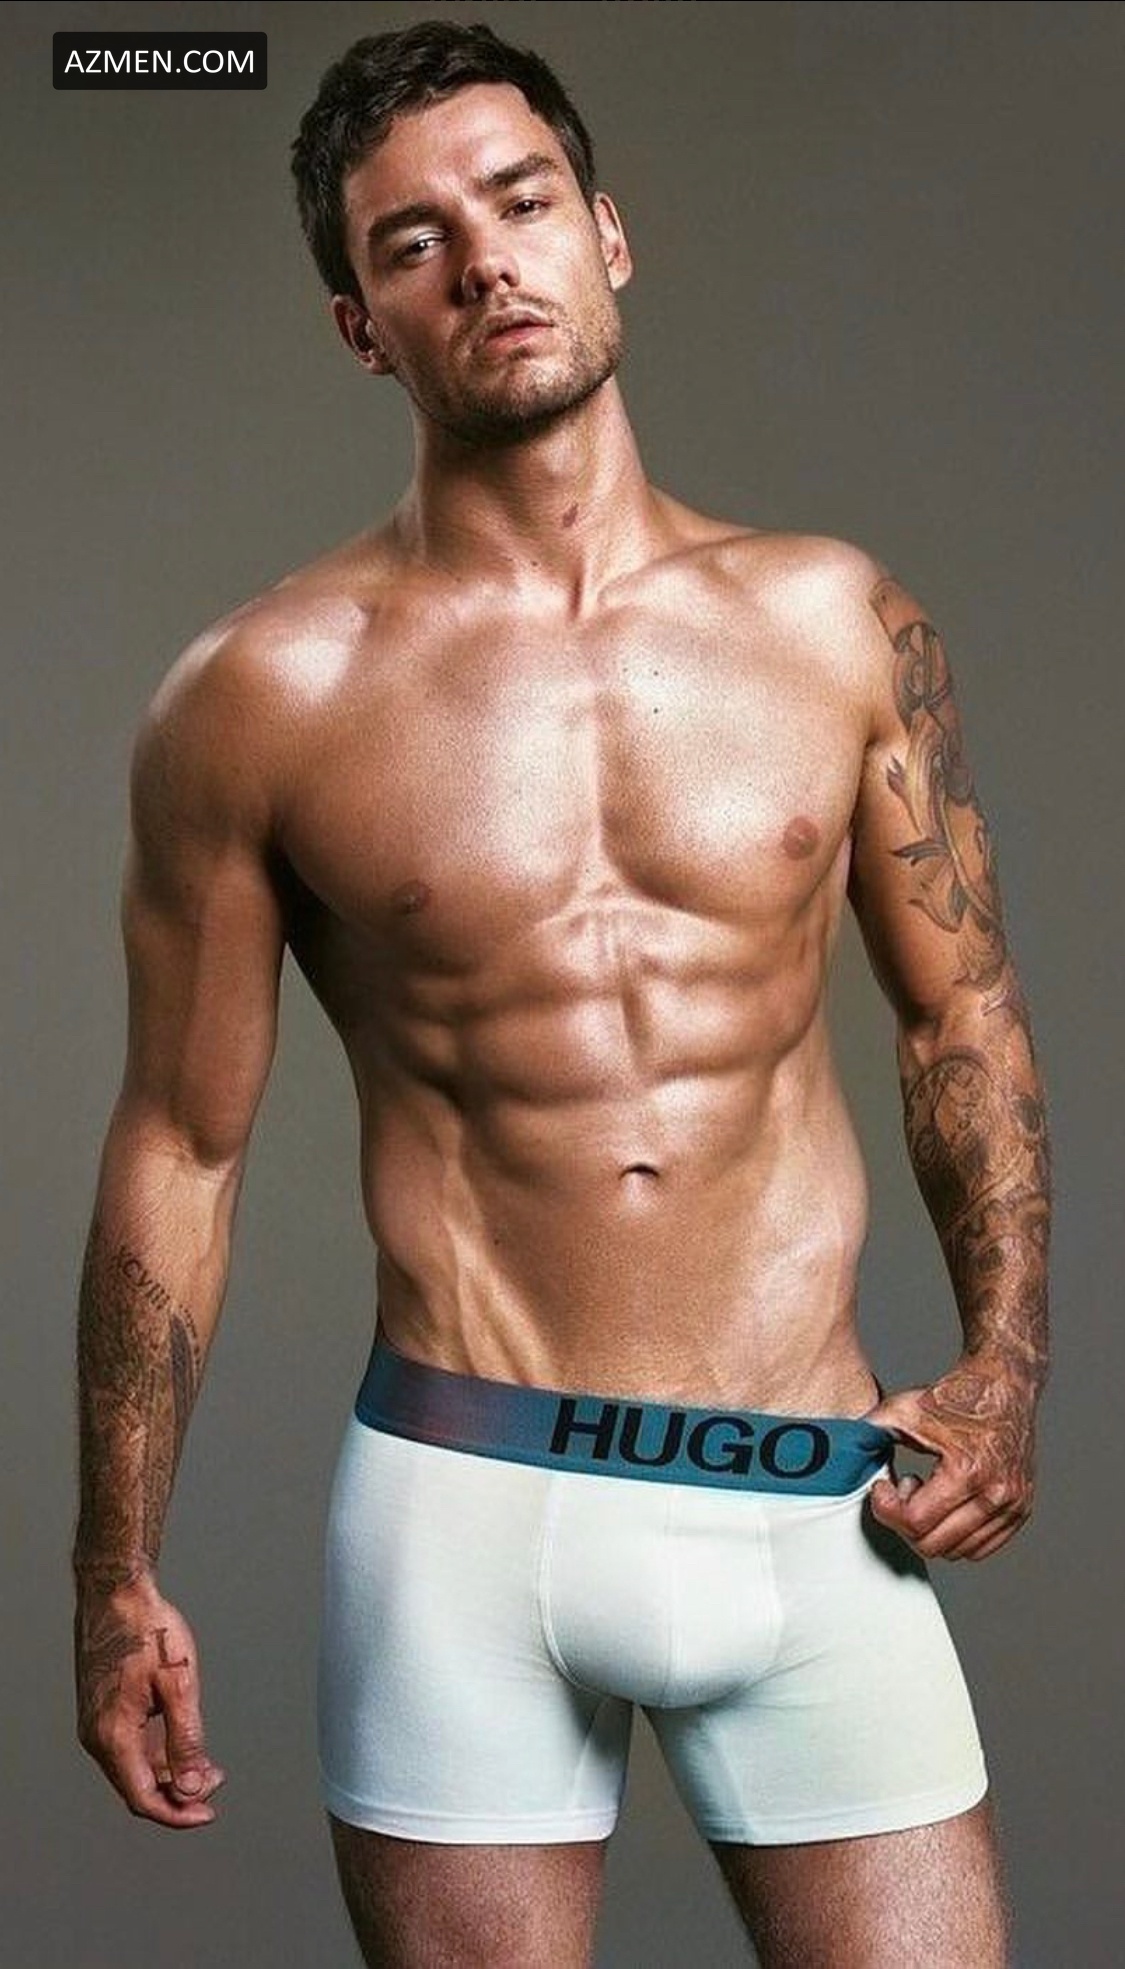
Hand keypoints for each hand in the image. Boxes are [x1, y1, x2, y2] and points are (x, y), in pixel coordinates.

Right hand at [75, 1570, 225, 1826]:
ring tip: (207, 1764)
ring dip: (169, 1773)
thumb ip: (186, 1741)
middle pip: (137, 1788)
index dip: (178, 1814)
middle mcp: (98, 1736)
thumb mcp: (179, 1684)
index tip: (209, 1813)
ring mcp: (97, 1723)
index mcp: (113, 1736)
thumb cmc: (148, 1630)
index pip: (143, 1798)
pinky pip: (129, 1748)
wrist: (117, 1592)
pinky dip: (156, 1754)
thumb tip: (192, 1788)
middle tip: (215, 1782)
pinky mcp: (102, 1710)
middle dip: (178, 1793)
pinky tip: (182, 1743)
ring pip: (134, 1768)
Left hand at [864, 1354, 1037, 1560]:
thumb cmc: (955, 1394)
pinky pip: (981, 1547)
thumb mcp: (904, 1408)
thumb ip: (870, 1431)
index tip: (883, 1487)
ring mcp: (1013, 1505)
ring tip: (927, 1494)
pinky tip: (947, 1502)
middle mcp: (996, 1494)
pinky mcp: (1021, 1509)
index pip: (915, 1523)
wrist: (1003, 1384)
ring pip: (958, 1552)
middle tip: (904, 1490)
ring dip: (933, 1530)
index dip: (887, 1509)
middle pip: (935, 1545)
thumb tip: (839, 1450)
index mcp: (968, 1471)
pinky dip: (957, 1535)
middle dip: (907, 1523)